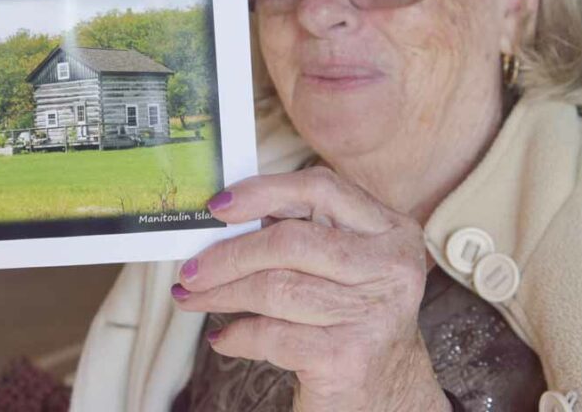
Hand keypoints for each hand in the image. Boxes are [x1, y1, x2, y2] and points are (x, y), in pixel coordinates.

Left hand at [172, 167, 450, 411]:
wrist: (384, 392)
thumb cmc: (349, 316)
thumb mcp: (342, 265)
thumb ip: (300, 232)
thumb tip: (224, 219)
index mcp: (391, 230)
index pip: (322, 189)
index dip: (263, 191)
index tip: (218, 207)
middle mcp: (391, 267)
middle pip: (290, 241)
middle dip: (229, 255)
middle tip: (190, 269)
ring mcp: (372, 313)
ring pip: (276, 289)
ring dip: (222, 294)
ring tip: (192, 299)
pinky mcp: (347, 357)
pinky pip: (272, 335)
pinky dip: (238, 335)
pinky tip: (224, 337)